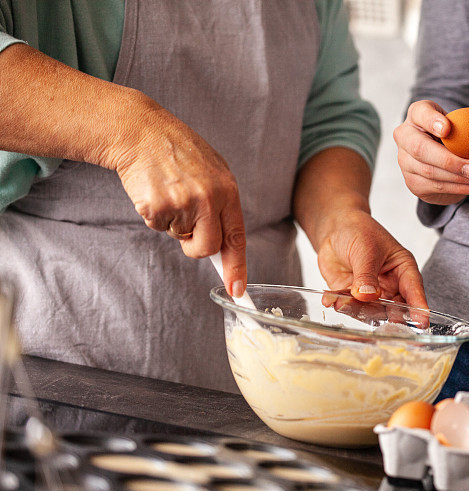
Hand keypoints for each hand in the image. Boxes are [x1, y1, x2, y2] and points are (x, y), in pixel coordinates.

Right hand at [110, 100, 246, 296]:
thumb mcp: (212, 172)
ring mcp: (183, 204)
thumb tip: (225, 244)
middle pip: (208, 248)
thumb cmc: (177, 152)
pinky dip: (154, 214)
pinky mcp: (157, 207)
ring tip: (169, 192)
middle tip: (186, 228)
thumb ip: (221, 204)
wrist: (140, 131)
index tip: (238, 291)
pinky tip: (154, 190)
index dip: (237, 267)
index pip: (237, 237)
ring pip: (179, 238)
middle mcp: (209, 199)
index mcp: (228, 190)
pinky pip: (158, 227)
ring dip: (173, 224)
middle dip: (196, 247)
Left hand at [316, 209, 426, 309]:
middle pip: (394, 307)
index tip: (421, 322)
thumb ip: (366, 274)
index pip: (414, 290)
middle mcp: (390, 285)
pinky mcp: (353, 297)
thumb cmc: (359, 231)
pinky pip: (349, 307)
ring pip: (371, 311)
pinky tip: (330, 300)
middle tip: (376, 317)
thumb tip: (367, 295)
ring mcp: (372, 294)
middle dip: (386, 315)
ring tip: (342, 303)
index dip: (418, 307)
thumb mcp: (366, 250)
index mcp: (403, 269)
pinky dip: (340, 305)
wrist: (335, 228)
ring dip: (357, 310)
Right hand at [393, 100, 468, 204]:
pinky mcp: (412, 182)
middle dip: (449, 160)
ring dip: (460, 179)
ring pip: (429, 171)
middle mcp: (405, 136)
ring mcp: (405, 161)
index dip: (430, 120)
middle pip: (420, 148)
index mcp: (419, 115)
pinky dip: (459, 188)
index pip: (420, 113)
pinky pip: (435, 186)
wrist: (449, 163)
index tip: (448, 129)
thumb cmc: (462, 139)